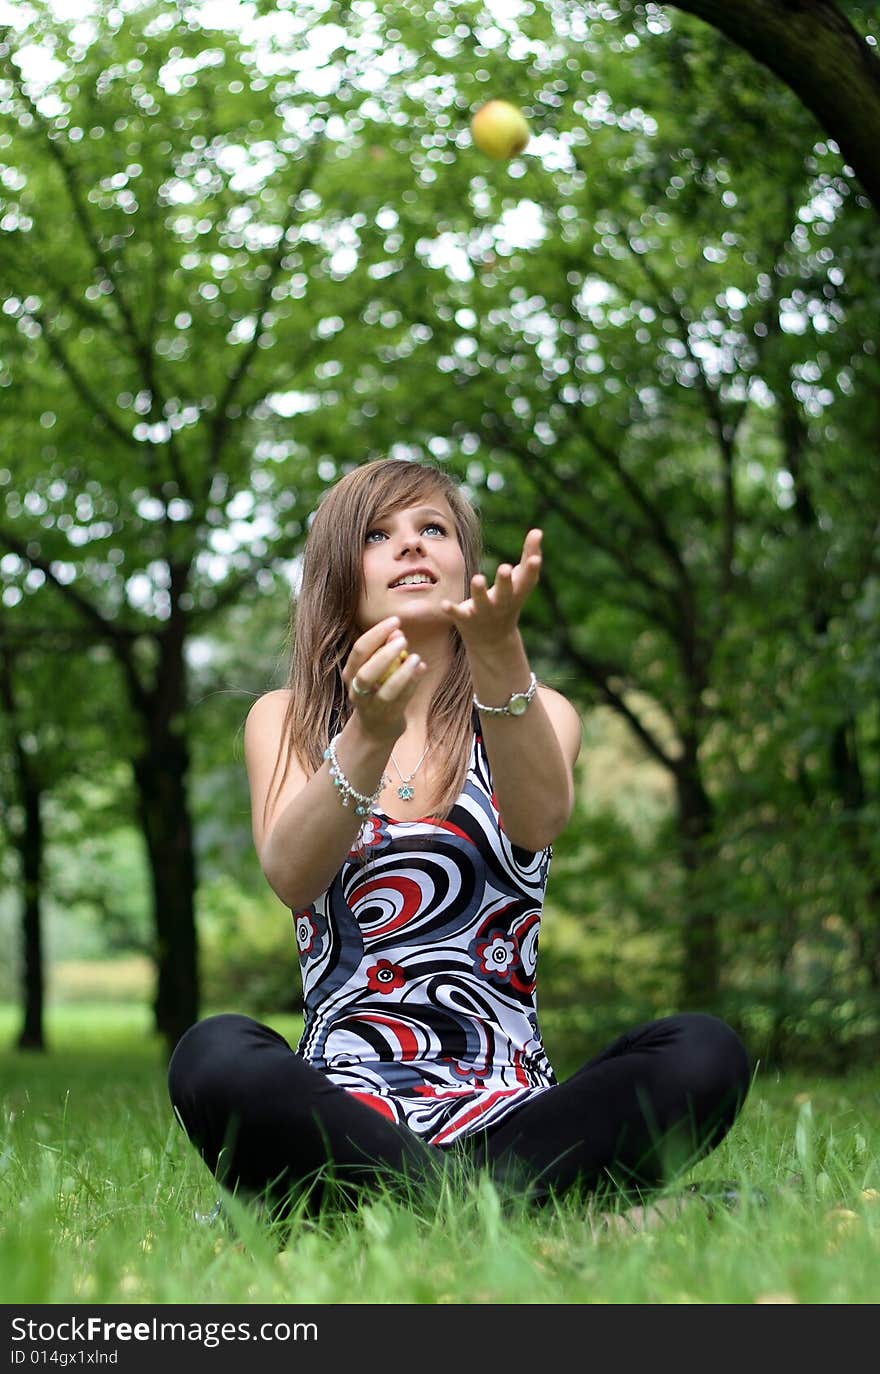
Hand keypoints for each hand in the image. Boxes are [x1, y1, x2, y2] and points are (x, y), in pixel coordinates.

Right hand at [342, 617, 425, 739]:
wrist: (374, 728)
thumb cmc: (375, 689)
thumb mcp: (374, 669)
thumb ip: (384, 650)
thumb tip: (397, 631)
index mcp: (351, 673)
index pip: (360, 650)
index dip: (377, 633)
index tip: (395, 621)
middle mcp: (357, 691)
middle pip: (366, 672)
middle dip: (384, 654)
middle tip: (403, 639)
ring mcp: (373, 706)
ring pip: (386, 691)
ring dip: (402, 673)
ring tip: (416, 658)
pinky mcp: (389, 716)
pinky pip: (402, 699)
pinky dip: (413, 683)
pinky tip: (422, 668)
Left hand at [439, 528, 541, 648]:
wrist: (493, 641)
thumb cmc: (508, 602)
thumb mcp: (520, 582)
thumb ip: (529, 556)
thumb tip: (538, 530)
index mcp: (517, 593)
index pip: (527, 581)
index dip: (532, 569)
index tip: (535, 557)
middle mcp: (502, 603)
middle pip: (505, 593)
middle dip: (505, 581)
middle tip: (505, 568)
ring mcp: (484, 612)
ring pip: (482, 602)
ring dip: (480, 592)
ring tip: (478, 578)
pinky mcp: (466, 618)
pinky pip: (458, 614)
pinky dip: (452, 610)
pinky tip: (444, 604)